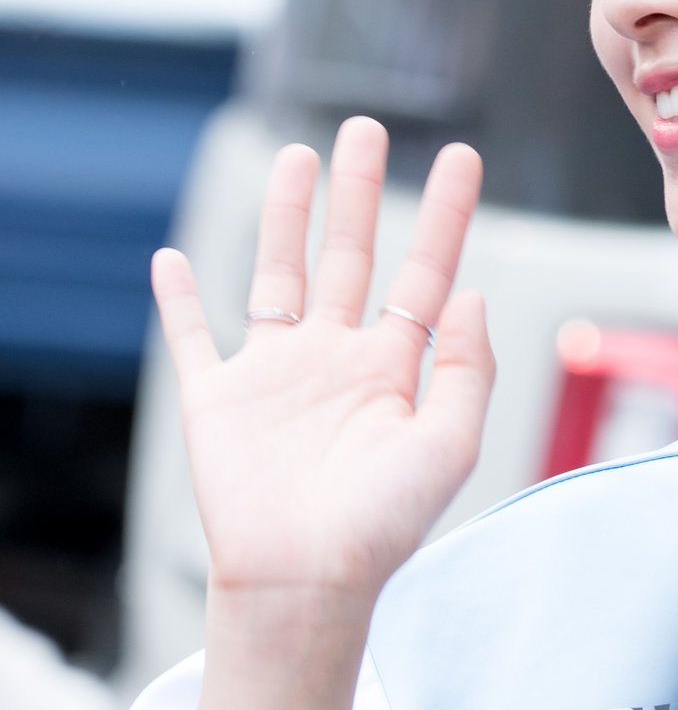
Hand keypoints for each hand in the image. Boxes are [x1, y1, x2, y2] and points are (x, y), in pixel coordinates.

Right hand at [152, 116, 495, 613]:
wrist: (305, 582)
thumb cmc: (382, 526)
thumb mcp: (451, 444)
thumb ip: (469, 368)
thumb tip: (475, 294)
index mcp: (393, 368)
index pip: (425, 273)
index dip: (445, 216)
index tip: (462, 157)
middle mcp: (334, 359)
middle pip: (349, 254)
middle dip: (358, 191)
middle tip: (366, 127)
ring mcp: (274, 375)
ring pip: (277, 273)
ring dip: (284, 216)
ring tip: (295, 156)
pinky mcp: (217, 399)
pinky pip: (192, 338)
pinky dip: (178, 300)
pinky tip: (169, 259)